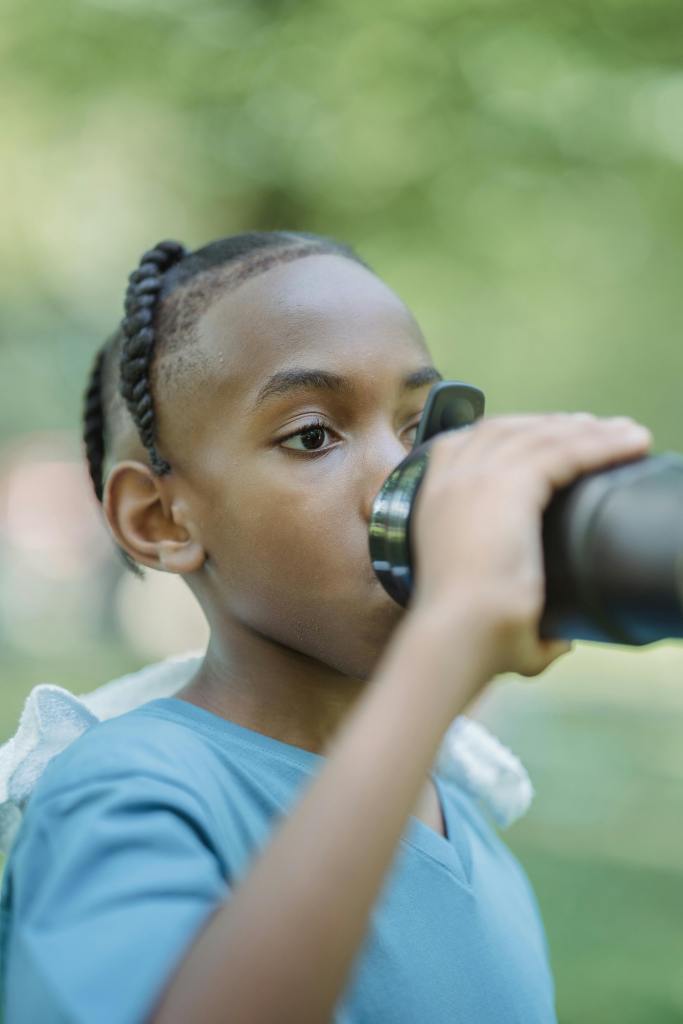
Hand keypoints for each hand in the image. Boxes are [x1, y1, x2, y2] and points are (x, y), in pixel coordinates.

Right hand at [410, 413, 652, 678]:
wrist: (458, 633)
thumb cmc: (469, 636)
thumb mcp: (480, 609)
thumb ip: (516, 616)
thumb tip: (558, 640)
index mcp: (432, 499)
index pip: (471, 442)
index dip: (513, 433)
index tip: (550, 437)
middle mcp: (451, 478)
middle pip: (509, 429)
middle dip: (554, 425)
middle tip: (594, 429)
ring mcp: (478, 476)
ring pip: (543, 436)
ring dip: (588, 430)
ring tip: (624, 434)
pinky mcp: (510, 484)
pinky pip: (565, 451)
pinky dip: (602, 445)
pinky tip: (630, 446)